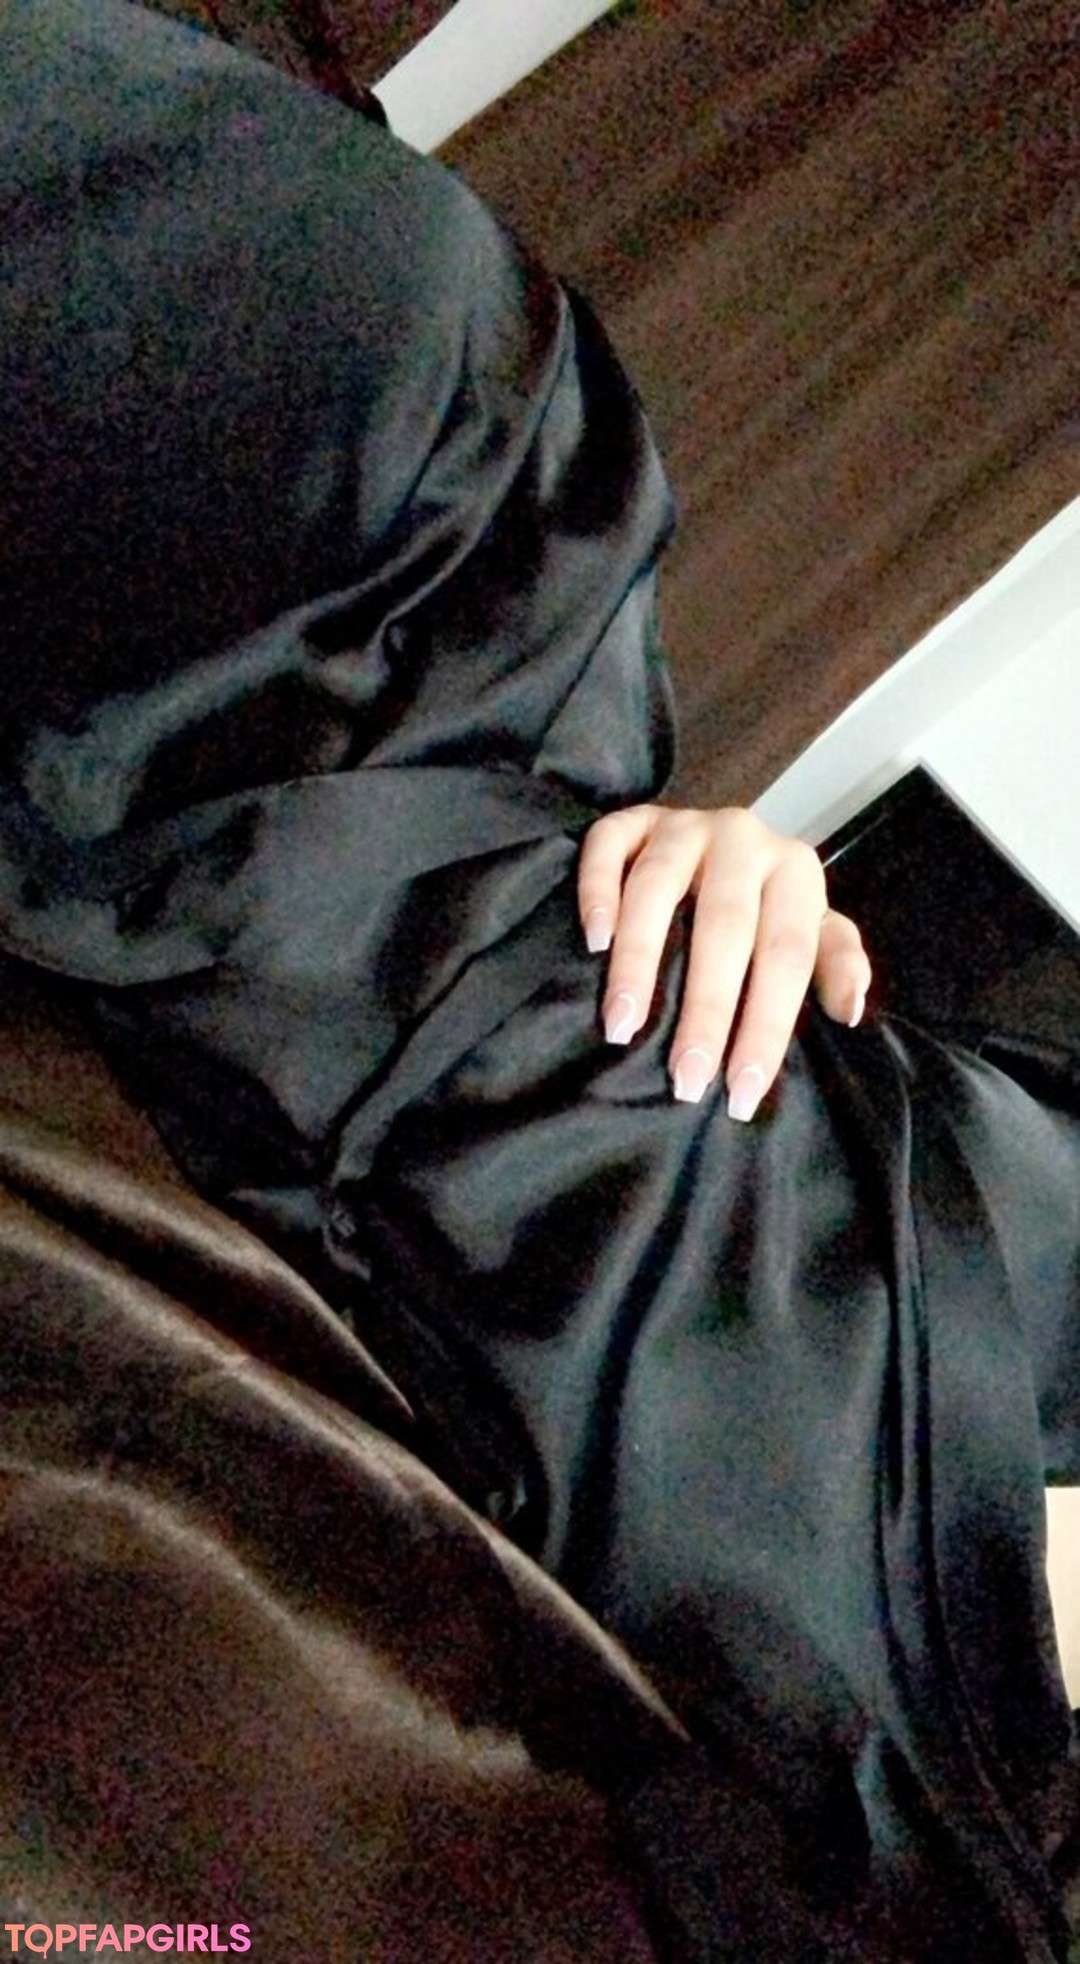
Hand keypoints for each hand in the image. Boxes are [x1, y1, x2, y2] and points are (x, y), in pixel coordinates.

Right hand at [577, 805, 870, 1120]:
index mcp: (796, 869)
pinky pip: (609, 846)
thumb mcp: (811, 929)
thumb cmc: (767, 904)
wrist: (721, 839)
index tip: (742, 1091)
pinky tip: (594, 943)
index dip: (766, 1025)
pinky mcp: (633, 820)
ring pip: (657, 887)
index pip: (786, 954)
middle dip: (706, 1010)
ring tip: (623, 1027)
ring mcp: (683, 824)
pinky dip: (597, 892)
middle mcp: (742, 836)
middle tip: (686, 1078)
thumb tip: (848, 1010)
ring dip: (639, 961)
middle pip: (725, 927)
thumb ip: (835, 962)